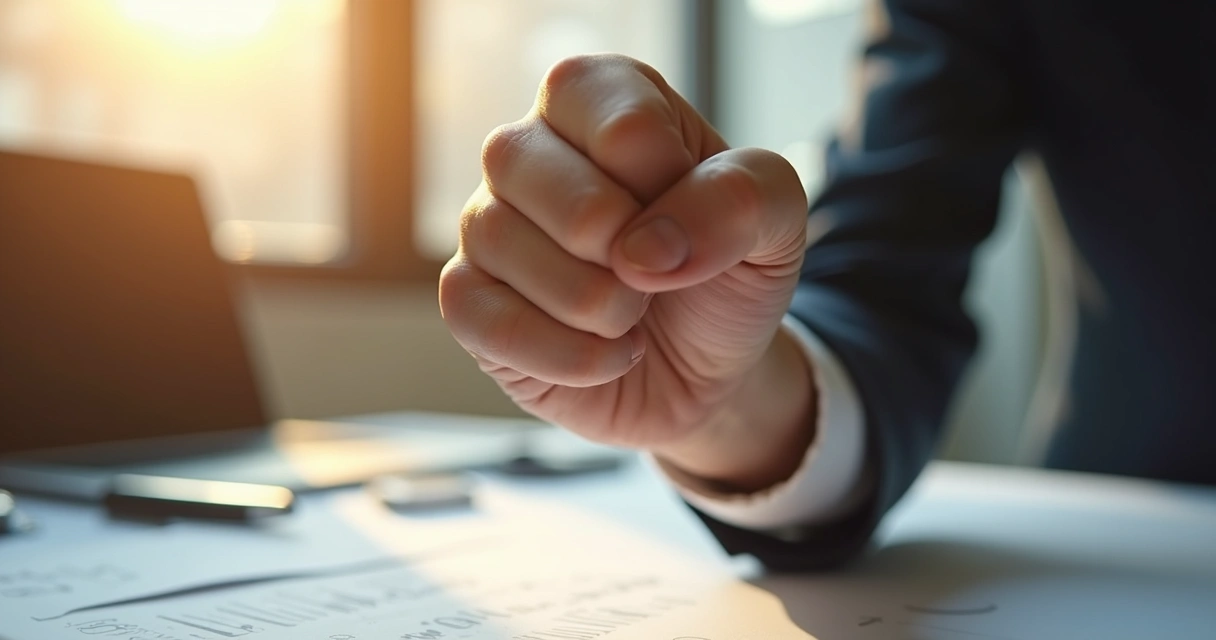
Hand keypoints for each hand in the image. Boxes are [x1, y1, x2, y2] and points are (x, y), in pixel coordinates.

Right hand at [439, 55, 813, 490]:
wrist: (703, 371)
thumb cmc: (725, 273)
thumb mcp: (777, 222)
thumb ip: (743, 199)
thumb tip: (645, 249)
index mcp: (601, 97)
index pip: (623, 127)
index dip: (674, 191)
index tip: (691, 213)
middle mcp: (528, 147)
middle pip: (545, 177)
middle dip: (625, 251)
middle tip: (656, 274)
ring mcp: (486, 221)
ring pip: (503, 242)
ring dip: (601, 306)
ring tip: (632, 315)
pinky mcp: (466, 299)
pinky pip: (486, 319)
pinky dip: (568, 355)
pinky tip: (605, 356)